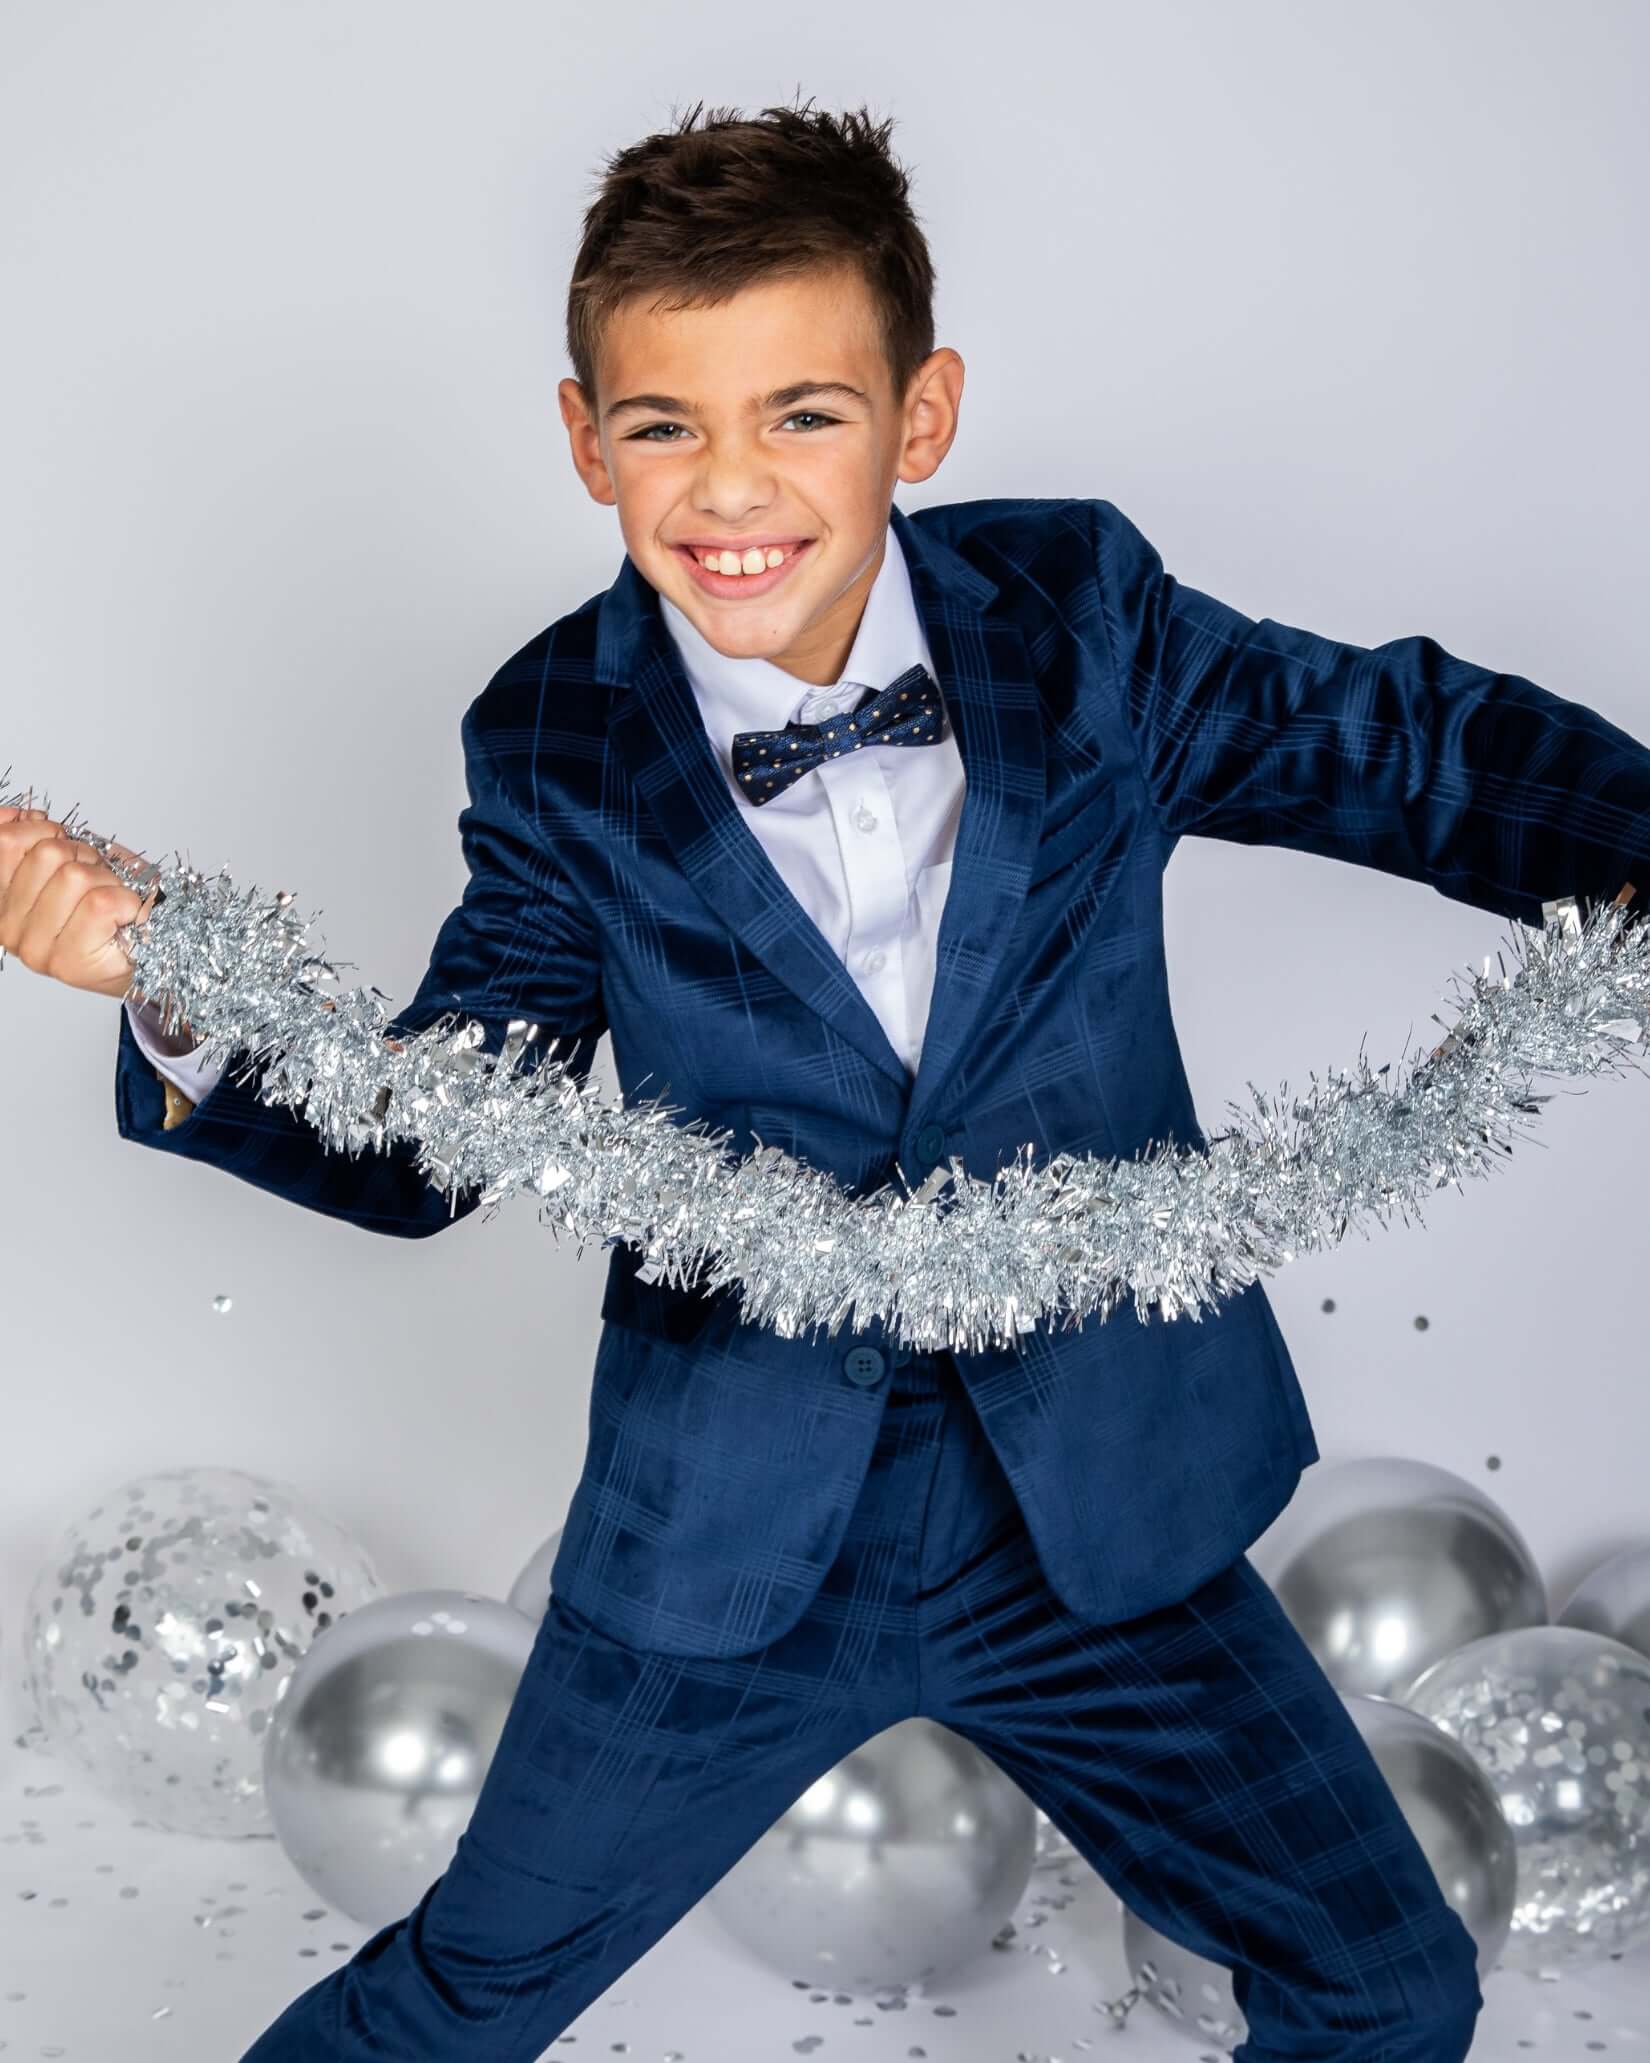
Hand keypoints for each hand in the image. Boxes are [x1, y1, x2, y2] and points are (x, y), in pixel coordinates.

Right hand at [0, 805, 162, 1002]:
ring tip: (114, 903)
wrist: (157, 947)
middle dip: (86, 857)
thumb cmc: (116, 907)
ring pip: (75, 876)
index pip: (6, 842)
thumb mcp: (76, 860)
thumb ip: (39, 838)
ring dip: (109, 881)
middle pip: (47, 853)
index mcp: (4, 901)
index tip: (65, 842)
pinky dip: (126, 901)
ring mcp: (36, 950)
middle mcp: (10, 929)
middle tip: (100, 882)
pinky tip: (125, 920)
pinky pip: (101, 902)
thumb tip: (19, 814)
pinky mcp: (69, 961)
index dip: (43, 829)